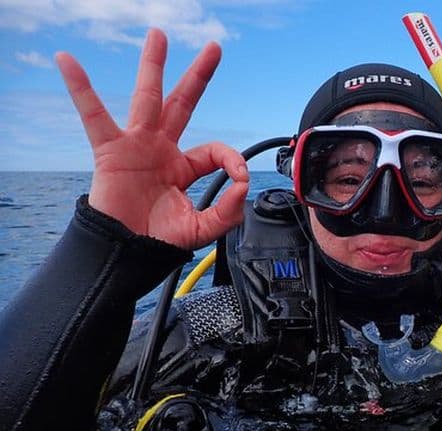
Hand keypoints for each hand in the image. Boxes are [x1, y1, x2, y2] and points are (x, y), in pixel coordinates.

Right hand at [55, 28, 248, 249]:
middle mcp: (160, 149)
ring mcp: (136, 146)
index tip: (240, 177)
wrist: (127, 253)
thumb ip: (227, 210)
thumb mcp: (202, 228)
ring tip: (159, 35)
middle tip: (214, 47)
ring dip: (153, 65)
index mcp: (182, 166)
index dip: (232, 160)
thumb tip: (243, 185)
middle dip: (198, 76)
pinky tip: (67, 60)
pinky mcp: (110, 151)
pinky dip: (80, 88)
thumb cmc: (158, 240)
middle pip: (182, 104)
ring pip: (146, 98)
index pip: (214, 150)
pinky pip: (93, 115)